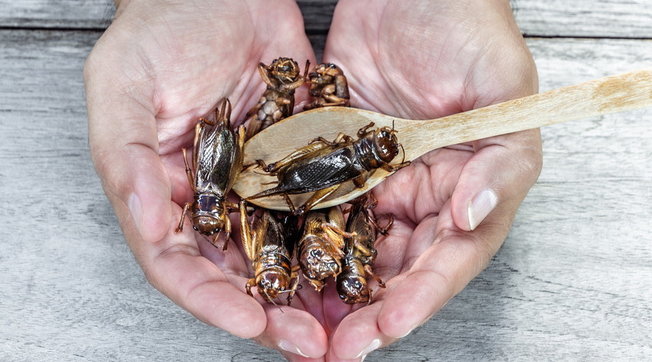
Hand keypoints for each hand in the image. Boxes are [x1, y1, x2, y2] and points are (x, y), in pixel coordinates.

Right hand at [84, 1, 326, 358]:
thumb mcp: (123, 83)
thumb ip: (123, 154)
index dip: (210, 300)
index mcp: (161, 194)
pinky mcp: (298, 165)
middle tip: (310, 343)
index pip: (178, 264)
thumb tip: (142, 215)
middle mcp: (211, 201)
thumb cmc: (161, 29)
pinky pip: (319, 207)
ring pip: (283, 253)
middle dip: (271, 313)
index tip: (250, 322)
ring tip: (345, 322)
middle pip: (236, 273)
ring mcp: (257, 187)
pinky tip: (363, 265)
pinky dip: (337, 241)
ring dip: (311, 292)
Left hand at [320, 0, 542, 358]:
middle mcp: (419, 193)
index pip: (447, 256)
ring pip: (352, 248)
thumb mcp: (503, 89)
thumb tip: (473, 215)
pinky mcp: (334, 161)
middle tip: (337, 347)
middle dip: (368, 311)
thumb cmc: (465, 27)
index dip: (421, 297)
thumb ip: (502, 160)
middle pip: (396, 267)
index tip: (387, 328)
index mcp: (467, 186)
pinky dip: (299, 240)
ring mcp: (374, 180)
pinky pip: (315, 206)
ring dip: (328, 289)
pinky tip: (278, 267)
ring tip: (300, 324)